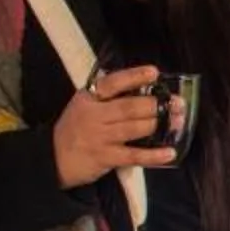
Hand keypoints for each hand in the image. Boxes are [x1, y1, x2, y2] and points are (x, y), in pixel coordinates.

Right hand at [53, 64, 179, 187]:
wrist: (52, 158)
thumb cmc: (74, 129)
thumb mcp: (83, 105)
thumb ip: (106, 96)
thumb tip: (140, 85)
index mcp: (89, 98)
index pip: (112, 83)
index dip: (134, 76)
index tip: (154, 72)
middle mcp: (94, 115)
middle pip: (129, 107)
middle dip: (155, 104)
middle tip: (176, 103)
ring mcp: (100, 137)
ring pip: (134, 128)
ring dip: (158, 124)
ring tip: (177, 121)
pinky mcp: (105, 158)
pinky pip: (134, 155)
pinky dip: (153, 155)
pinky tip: (170, 153)